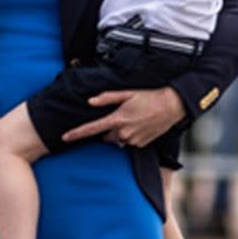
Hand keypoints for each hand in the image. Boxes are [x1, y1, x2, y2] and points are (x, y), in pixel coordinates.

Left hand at [62, 86, 184, 147]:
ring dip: (119, 132)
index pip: (92, 129)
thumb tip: (90, 101)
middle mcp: (124, 133)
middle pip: (105, 136)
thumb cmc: (149, 97)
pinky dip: (130, 135)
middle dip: (107, 129)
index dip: (76, 133)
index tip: (64, 137)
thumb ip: (107, 98)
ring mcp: (133, 140)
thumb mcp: (127, 94)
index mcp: (117, 119)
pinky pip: (129, 142)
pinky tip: (139, 125)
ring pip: (117, 140)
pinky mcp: (141, 144)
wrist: (172, 106)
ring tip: (132, 119)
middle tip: (118, 117)